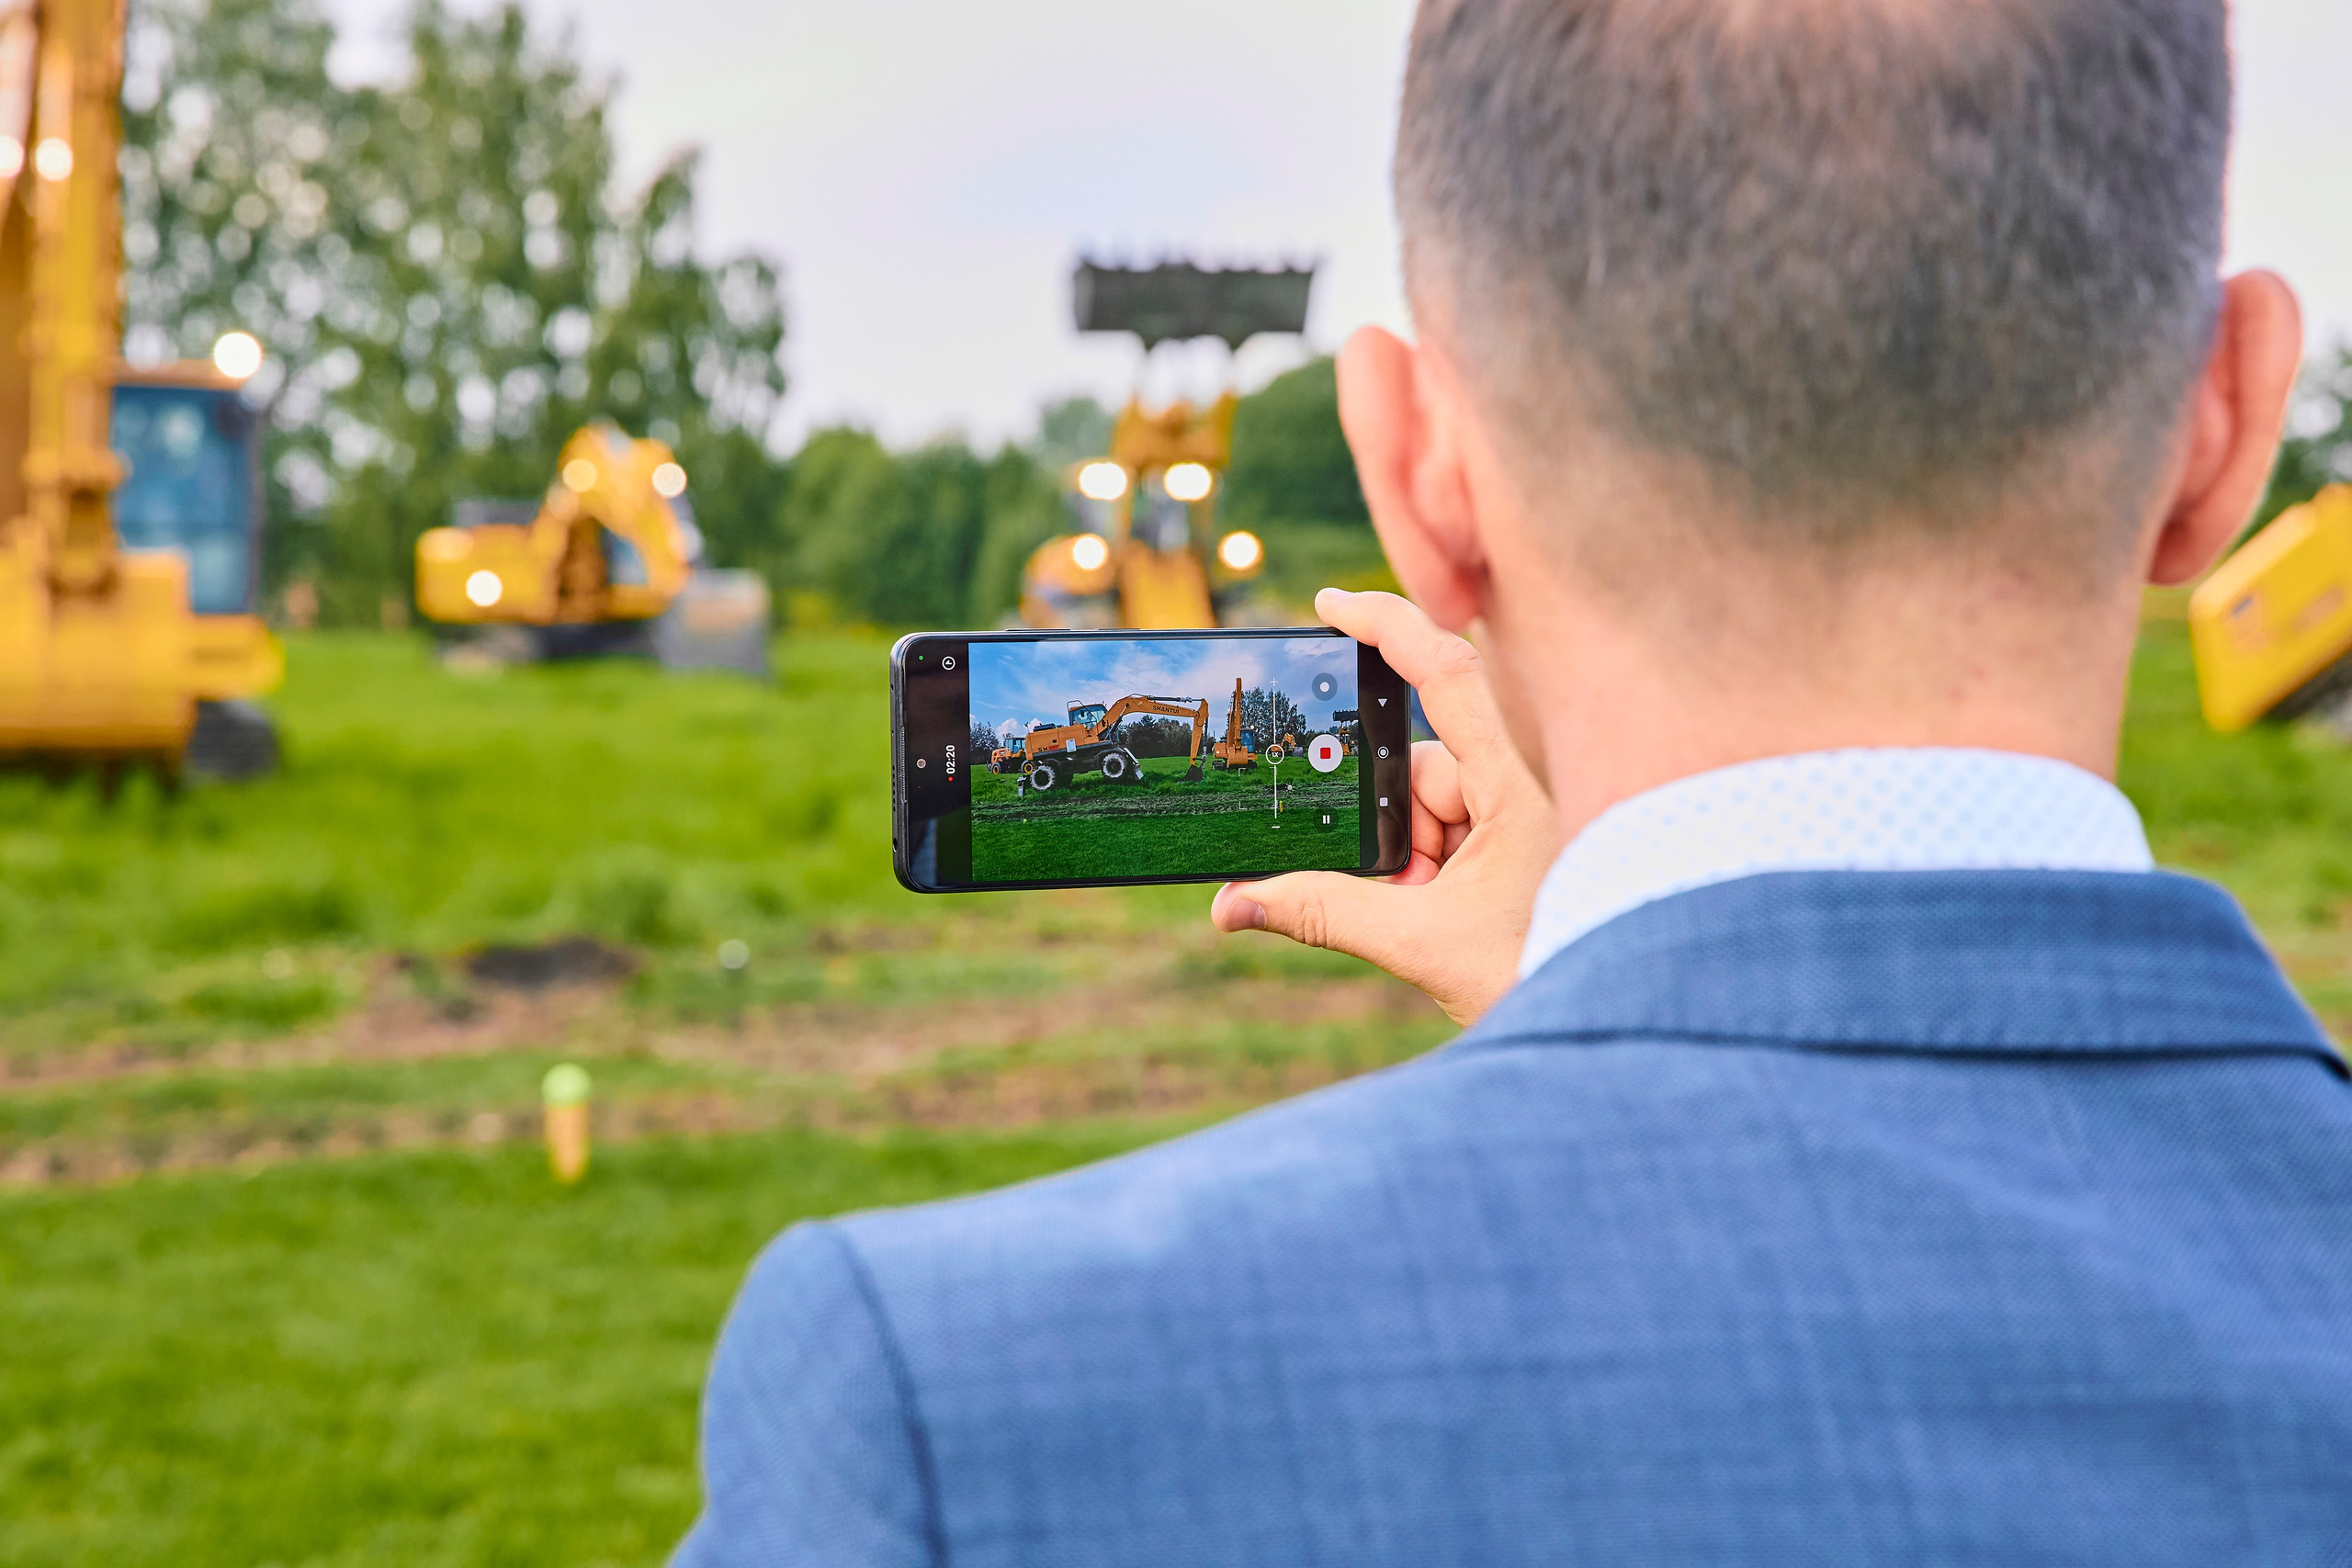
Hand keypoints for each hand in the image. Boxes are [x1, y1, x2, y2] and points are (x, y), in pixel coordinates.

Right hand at [1210, 589, 1559, 1025]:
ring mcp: (1522, 819)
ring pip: (1429, 812)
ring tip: (1437, 924)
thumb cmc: (1545, 974)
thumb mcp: (1423, 945)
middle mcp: (1521, 788)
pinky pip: (1451, 840)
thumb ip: (1324, 914)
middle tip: (1408, 895)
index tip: (1329, 604)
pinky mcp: (1520, 850)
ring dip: (1412, 865)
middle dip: (1393, 832)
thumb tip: (1234, 905)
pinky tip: (1445, 922)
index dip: (1387, 624)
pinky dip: (1430, 878)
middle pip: (1420, 769)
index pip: (1445, 674)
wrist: (1620, 1022)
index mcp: (1513, 786)